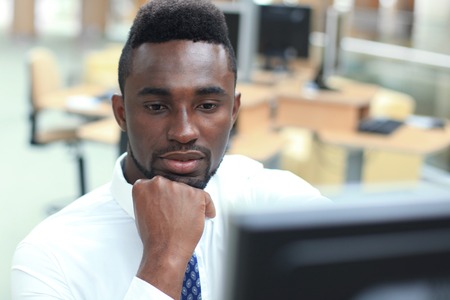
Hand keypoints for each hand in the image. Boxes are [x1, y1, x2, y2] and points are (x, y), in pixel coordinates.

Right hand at [132, 176, 215, 297]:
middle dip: (177, 198)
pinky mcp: (195, 195)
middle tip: (176, 214)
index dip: (164, 195)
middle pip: (173, 185)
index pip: (158, 183)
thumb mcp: (142, 211)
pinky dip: (207, 208)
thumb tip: (160, 196)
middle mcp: (160, 183)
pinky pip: (206, 198)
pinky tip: (202, 215)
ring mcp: (178, 188)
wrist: (165, 250)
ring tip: (184, 219)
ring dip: (190, 203)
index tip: (167, 202)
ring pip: (188, 191)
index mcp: (144, 186)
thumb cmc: (154, 236)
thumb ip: (150, 197)